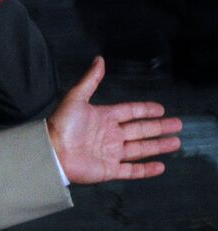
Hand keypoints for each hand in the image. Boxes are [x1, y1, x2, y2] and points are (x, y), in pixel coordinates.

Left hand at [46, 57, 181, 182]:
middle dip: (159, 128)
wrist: (51, 151)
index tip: (161, 109)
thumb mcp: (76, 97)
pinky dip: (146, 170)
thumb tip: (99, 59)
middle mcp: (110, 135)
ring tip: (176, 142)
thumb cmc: (62, 124)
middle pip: (140, 130)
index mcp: (104, 118)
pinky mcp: (109, 169)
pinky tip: (161, 166)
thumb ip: (90, 80)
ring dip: (158, 146)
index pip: (130, 112)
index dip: (145, 110)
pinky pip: (132, 170)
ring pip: (140, 149)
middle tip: (178, 125)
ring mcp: (110, 153)